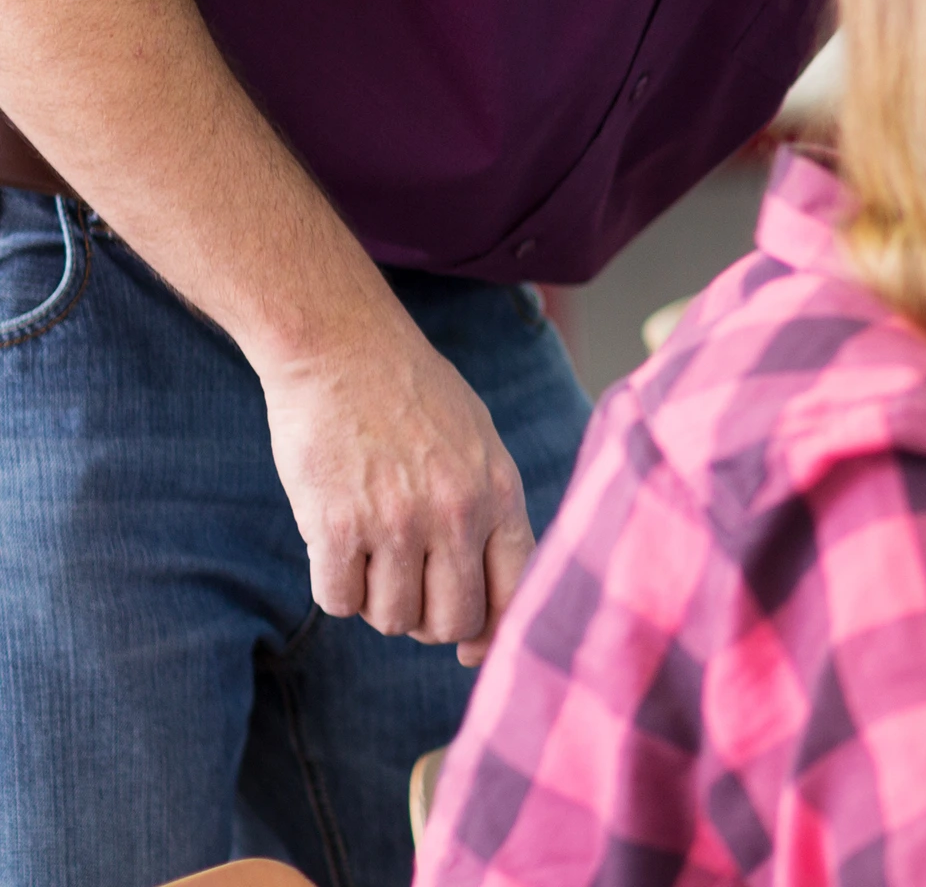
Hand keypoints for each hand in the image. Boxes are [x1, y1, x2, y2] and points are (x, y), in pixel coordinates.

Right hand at [261, 319, 534, 661]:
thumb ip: (490, 517)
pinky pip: (339, 602)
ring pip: (393, 620)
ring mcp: (396, 523)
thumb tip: (491, 610)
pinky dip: (337, 590)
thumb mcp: (479, 445)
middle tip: (409, 590)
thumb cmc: (414, 397)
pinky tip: (337, 552)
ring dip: (379, 604)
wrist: (342, 351)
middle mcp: (455, 514)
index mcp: (499, 492)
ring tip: (372, 557)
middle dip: (430, 622)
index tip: (473, 647)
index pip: (515, 591)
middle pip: (452, 622)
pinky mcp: (336, 527)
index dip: (493, 632)